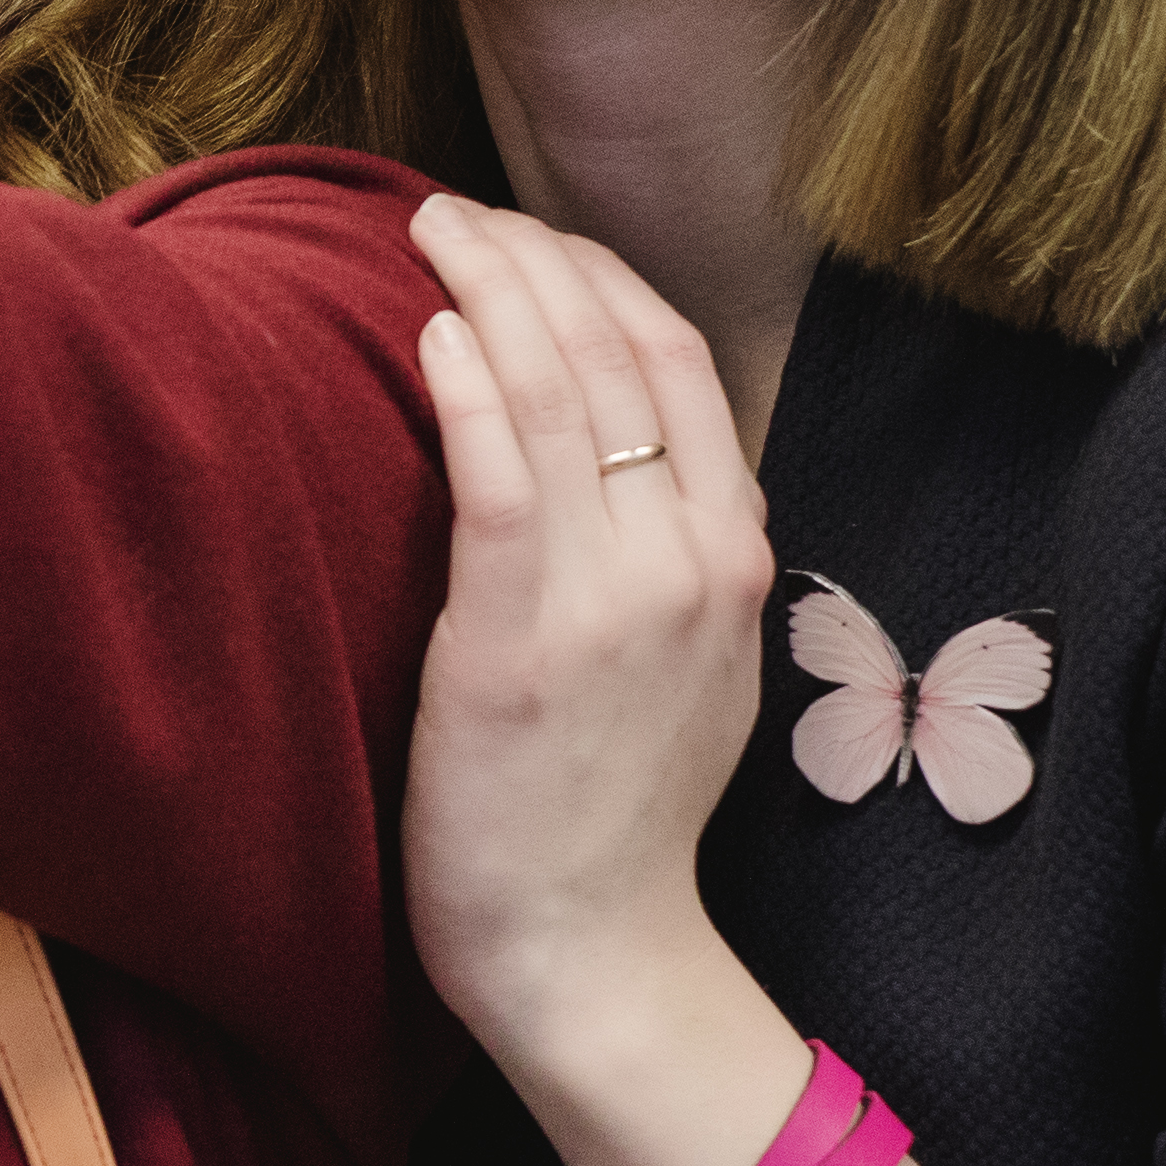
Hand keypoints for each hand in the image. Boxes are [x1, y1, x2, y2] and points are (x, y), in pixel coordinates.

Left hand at [400, 197, 778, 1054]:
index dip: (601, 279)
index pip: (679, 363)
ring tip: (428, 232)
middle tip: (456, 212)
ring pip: (560, 391)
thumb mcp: (691, 666)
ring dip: (492, 288)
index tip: (529, 239)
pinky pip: (503, 476)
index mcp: (737, 555)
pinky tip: (436, 330)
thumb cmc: (613, 816)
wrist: (594, 953)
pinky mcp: (525, 638)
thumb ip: (670, 557)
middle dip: (536, 259)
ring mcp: (617, 597)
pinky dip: (472, 384)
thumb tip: (609, 457)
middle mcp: (695, 559)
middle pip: (621, 352)